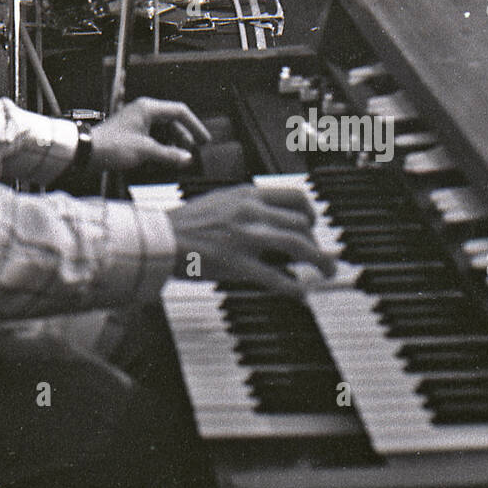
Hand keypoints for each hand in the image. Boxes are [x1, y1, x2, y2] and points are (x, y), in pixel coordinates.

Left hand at [88, 98, 207, 173]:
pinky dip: (161, 147)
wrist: (87, 152)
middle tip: (193, 154)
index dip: (195, 126)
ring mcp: (137, 122)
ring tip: (180, 159)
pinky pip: (152, 137)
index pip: (180, 111)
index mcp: (148, 108)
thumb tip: (187, 158)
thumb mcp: (145, 150)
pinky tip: (165, 159)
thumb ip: (169, 154)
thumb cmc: (113, 146)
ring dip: (172, 144)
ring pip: (162, 131)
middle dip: (184, 138)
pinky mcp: (131, 133)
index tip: (204, 140)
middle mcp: (143, 111)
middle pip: (172, 122)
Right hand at [167, 183, 336, 293]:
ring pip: (298, 245)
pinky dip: (294, 287)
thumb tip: (270, 220)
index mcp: (247, 194)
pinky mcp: (238, 263)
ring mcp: (246, 237)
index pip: (294, 196)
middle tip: (322, 256)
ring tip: (327, 272)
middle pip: (301, 223)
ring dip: (320, 261)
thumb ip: (247, 207)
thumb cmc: (185, 223)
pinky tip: (301, 293)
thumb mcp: (221, 202)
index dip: (311, 212)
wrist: (160, 237)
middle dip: (317, 242)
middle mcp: (251, 211)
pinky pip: (277, 276)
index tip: (313, 224)